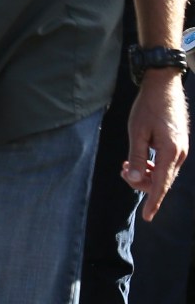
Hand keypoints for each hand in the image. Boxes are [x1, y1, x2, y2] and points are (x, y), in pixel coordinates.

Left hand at [122, 71, 188, 218]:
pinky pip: (166, 163)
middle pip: (161, 180)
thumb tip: (132, 179)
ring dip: (145, 173)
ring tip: (125, 164)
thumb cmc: (147, 107)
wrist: (163, 86)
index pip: (161, 184)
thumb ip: (135, 158)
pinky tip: (139, 159)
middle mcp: (180, 153)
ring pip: (163, 173)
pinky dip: (152, 166)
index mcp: (171, 152)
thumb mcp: (136, 133)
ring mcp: (181, 149)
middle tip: (122, 170)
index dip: (154, 201)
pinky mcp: (178, 144)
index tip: (147, 217)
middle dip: (141, 182)